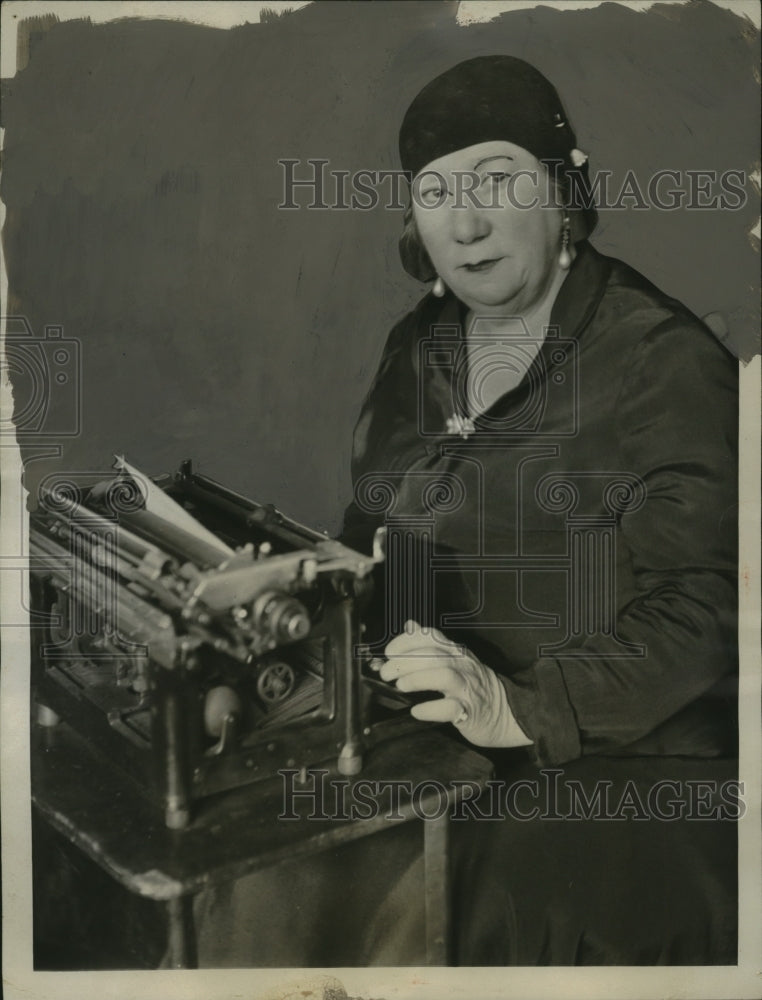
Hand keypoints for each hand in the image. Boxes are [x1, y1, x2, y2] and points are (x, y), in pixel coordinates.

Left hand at [374, 621, 532, 748]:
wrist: (505, 712)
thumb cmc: (473, 686)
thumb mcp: (454, 659)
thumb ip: (431, 644)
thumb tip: (410, 625)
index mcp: (456, 651)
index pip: (430, 636)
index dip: (405, 641)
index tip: (388, 653)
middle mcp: (462, 665)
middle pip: (432, 655)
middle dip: (403, 662)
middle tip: (386, 673)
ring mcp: (467, 687)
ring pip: (443, 675)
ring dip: (417, 679)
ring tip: (401, 686)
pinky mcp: (470, 711)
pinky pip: (450, 708)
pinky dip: (431, 709)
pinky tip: (417, 711)